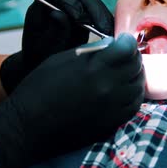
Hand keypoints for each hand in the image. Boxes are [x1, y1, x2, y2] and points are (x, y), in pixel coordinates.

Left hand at [0, 0, 113, 93]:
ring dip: (103, 17)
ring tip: (109, 34)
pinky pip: (101, 13)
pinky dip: (107, 23)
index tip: (77, 18)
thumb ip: (52, 31)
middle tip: (101, 28)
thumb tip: (58, 14)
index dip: (68, 0)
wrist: (46, 63)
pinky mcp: (89, 14)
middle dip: (92, 9)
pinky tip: (113, 35)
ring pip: (94, 2)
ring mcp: (77, 4)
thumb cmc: (40, 54)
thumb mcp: (43, 47)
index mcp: (44, 1)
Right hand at [0, 33, 143, 167]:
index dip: (127, 42)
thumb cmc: (39, 88)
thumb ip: (90, 52)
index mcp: (94, 69)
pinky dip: (133, 95)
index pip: (127, 49)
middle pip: (136, 67)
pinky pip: (134, 107)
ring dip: (135, 76)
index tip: (123, 41)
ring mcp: (112, 109)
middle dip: (132, 57)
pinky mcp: (111, 124)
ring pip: (138, 87)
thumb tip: (111, 46)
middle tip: (124, 55)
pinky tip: (124, 91)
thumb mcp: (61, 60)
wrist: (28, 126)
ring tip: (125, 72)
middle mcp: (108, 89)